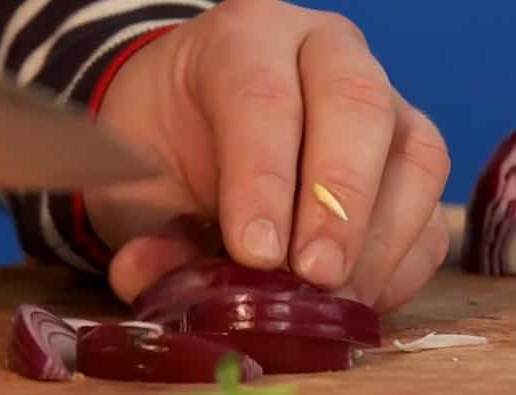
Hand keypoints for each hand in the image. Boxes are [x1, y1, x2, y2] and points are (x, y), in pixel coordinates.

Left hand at [84, 0, 450, 312]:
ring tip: (332, 300)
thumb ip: (143, 228)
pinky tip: (357, 296)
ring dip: (378, 241)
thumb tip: (145, 276)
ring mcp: (381, 101)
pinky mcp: (408, 158)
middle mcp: (323, 52)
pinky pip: (429, 210)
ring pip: (415, 157)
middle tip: (314, 276)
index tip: (255, 253)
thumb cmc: (167, 141)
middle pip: (355, 106)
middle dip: (338, 203)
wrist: (193, 122)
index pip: (263, 96)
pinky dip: (401, 264)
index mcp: (243, 38)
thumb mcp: (137, 178)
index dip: (263, 178)